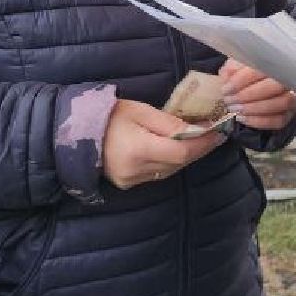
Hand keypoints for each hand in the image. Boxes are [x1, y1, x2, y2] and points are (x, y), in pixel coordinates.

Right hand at [100, 100, 223, 189]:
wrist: (77, 134)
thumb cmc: (108, 116)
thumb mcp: (139, 111)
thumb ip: (168, 122)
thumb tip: (197, 129)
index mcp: (139, 150)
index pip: (181, 152)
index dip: (202, 143)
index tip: (218, 132)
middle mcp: (136, 170)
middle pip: (178, 163)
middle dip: (198, 148)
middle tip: (213, 134)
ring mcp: (132, 180)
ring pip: (170, 170)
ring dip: (186, 156)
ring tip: (199, 140)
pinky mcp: (129, 184)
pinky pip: (158, 174)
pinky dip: (170, 162)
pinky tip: (176, 150)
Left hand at [219, 60, 295, 130]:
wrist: (248, 91)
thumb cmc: (242, 77)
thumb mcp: (234, 68)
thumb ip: (232, 69)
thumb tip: (229, 75)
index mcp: (272, 63)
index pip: (261, 69)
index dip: (242, 80)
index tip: (227, 89)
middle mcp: (286, 78)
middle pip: (274, 86)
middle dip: (249, 95)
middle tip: (230, 101)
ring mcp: (289, 97)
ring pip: (280, 103)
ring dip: (254, 109)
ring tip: (236, 110)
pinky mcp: (288, 114)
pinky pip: (278, 120)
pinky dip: (258, 121)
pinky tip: (243, 118)